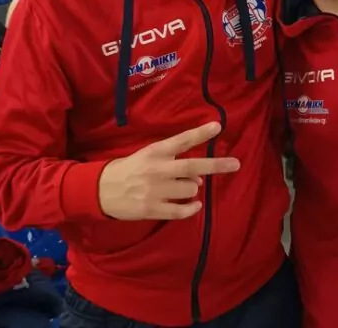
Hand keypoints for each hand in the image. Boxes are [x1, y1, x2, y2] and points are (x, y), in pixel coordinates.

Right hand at [98, 122, 239, 219]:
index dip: (200, 133)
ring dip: (192, 189)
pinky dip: (191, 208)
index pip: (181, 140)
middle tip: (236, 164)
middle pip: (193, 166)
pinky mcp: (152, 209)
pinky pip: (181, 211)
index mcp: (155, 152)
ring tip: (181, 189)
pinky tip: (194, 206)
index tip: (218, 126)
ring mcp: (155, 190)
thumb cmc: (129, 170)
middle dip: (217, 165)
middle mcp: (157, 169)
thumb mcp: (147, 157)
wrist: (101, 190)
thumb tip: (199, 177)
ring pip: (190, 189)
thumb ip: (173, 163)